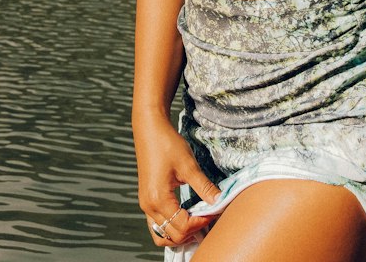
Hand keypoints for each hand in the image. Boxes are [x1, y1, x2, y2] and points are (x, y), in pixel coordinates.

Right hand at [136, 116, 220, 247]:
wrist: (150, 129)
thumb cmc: (167, 144)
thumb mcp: (188, 165)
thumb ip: (204, 186)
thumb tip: (219, 201)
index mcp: (159, 199)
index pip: (183, 226)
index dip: (202, 222)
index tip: (214, 211)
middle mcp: (149, 207)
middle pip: (173, 236)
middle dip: (193, 230)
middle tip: (209, 216)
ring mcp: (146, 205)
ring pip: (162, 235)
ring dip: (180, 234)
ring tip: (197, 220)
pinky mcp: (147, 200)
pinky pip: (157, 225)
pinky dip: (171, 227)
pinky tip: (185, 215)